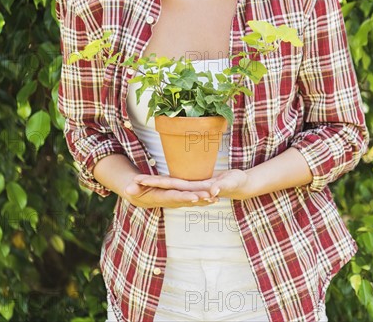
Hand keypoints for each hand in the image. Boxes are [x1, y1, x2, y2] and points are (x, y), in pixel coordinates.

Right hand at [123, 173, 217, 208]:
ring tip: (217, 199)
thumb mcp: (133, 188)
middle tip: (212, 198)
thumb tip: (128, 189)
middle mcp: (172, 200)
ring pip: (193, 201)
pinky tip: (215, 199)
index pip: (175, 197)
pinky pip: (194, 200)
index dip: (184, 198)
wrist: (141, 197)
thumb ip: (132, 188)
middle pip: (188, 200)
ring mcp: (177, 201)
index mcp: (162, 197)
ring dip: (205, 201)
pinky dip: (204, 200)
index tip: (194, 197)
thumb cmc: (136, 190)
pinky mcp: (181, 198)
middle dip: (200, 200)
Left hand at [133, 169, 253, 200]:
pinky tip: (158, 180)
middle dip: (149, 184)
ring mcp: (190, 187)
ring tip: (137, 181)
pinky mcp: (193, 184)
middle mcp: (189, 190)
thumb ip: (221, 187)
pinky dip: (165, 182)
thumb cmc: (237, 183)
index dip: (156, 183)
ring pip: (168, 185)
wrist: (242, 185)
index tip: (142, 181)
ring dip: (154, 183)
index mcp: (195, 189)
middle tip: (131, 181)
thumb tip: (211, 192)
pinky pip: (176, 183)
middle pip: (165, 186)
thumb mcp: (230, 183)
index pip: (171, 185)